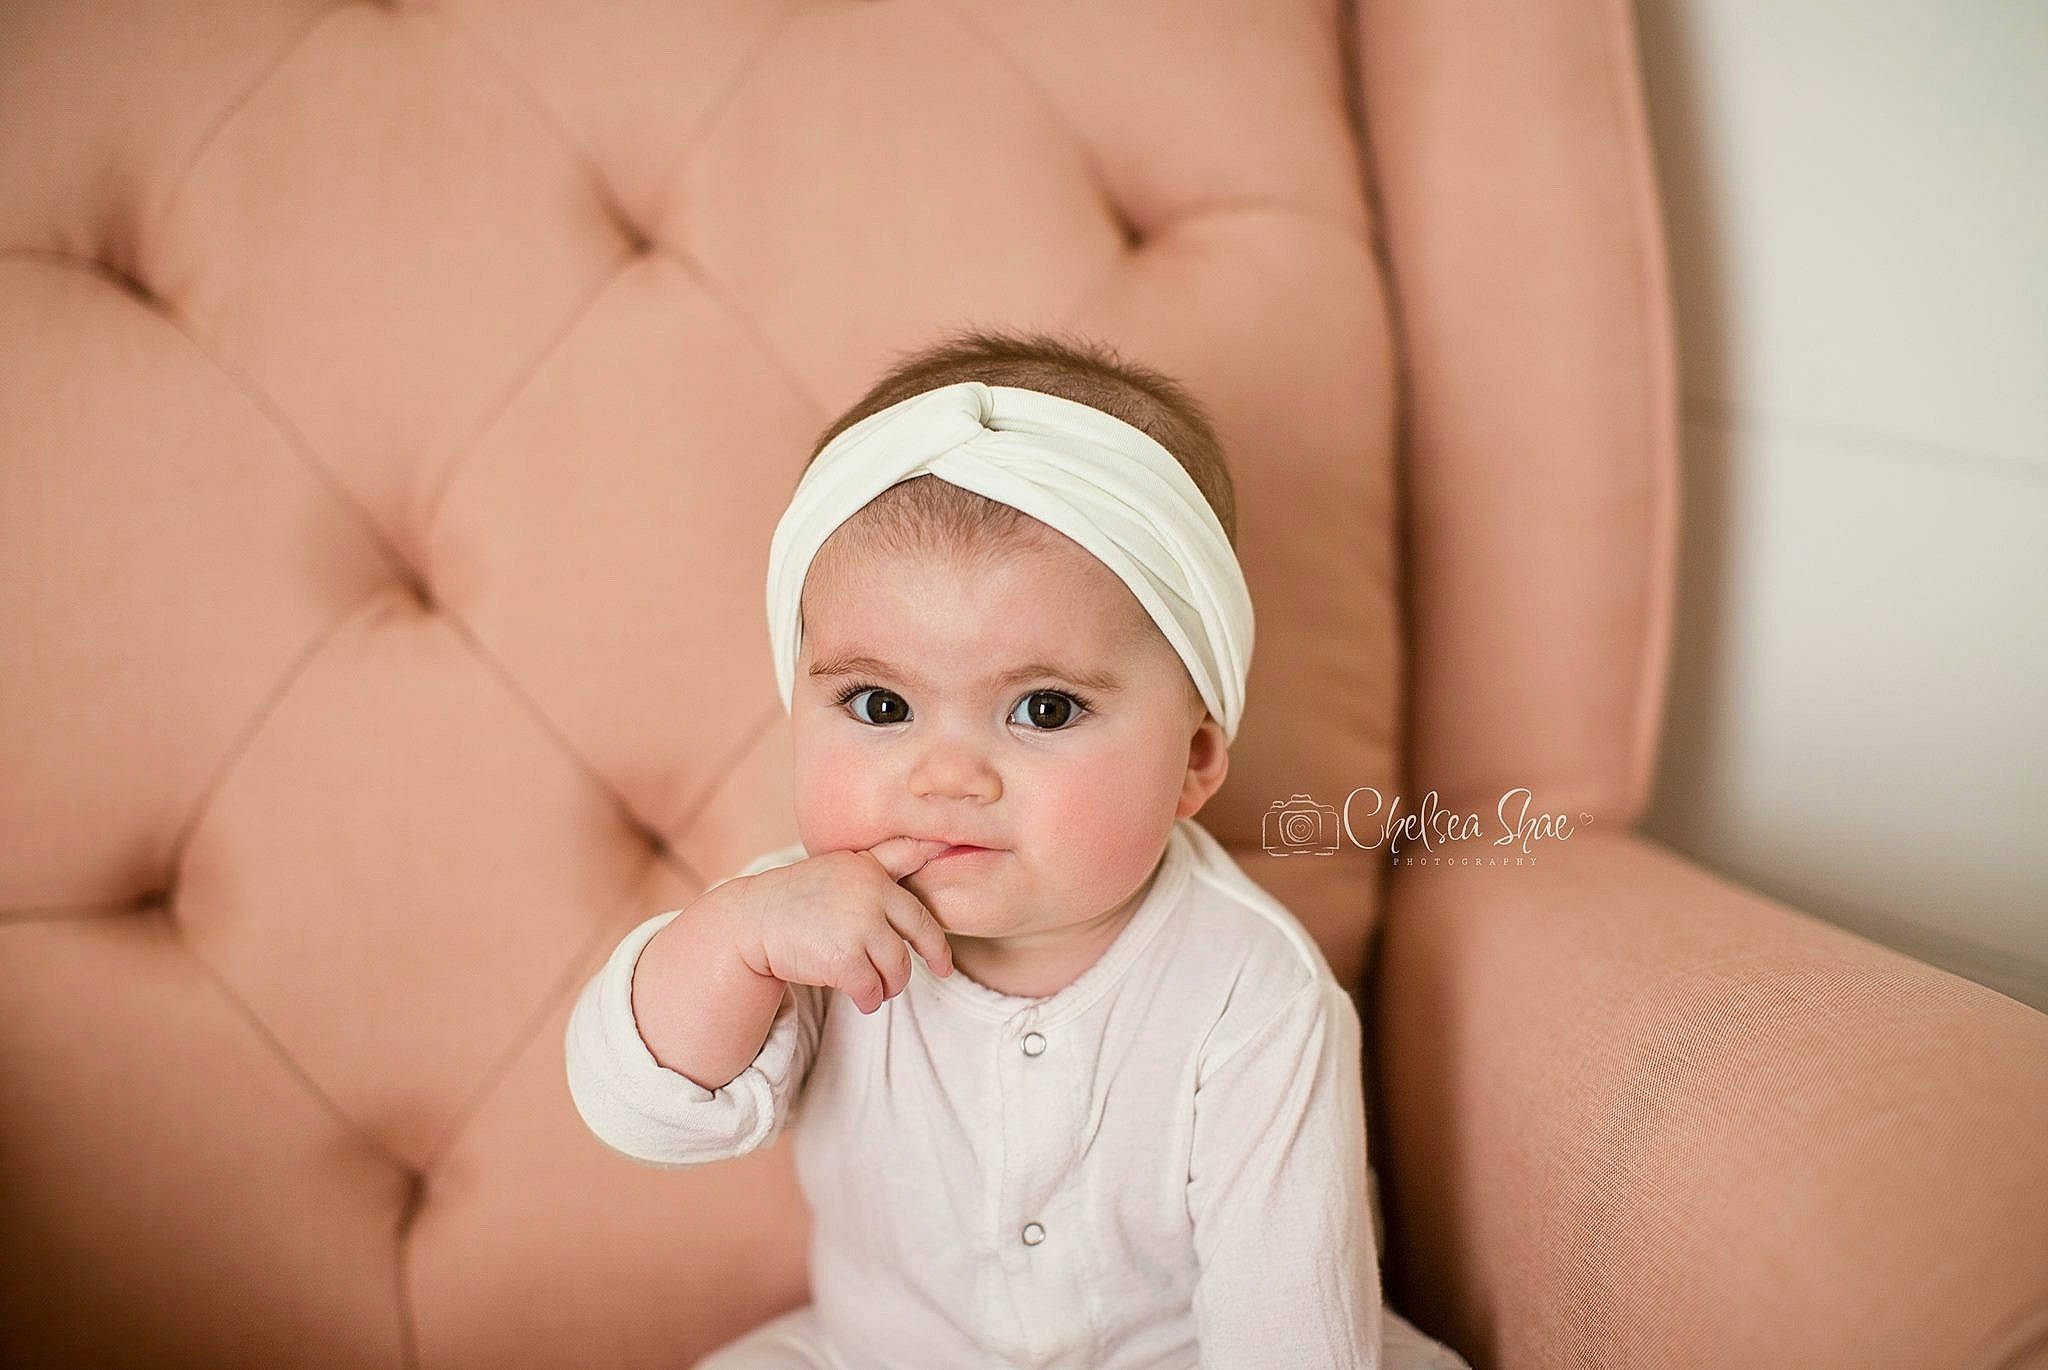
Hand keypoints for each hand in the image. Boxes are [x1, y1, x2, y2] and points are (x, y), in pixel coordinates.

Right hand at [722, 837, 955, 1013]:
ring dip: (891, 985)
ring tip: (879, 988)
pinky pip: (872, 989)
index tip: (952, 945)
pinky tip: (863, 1000)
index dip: (940, 916)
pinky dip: (870, 999)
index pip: (916, 893)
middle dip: (935, 955)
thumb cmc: (799, 897)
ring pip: (898, 967)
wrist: (751, 921)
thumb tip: (933, 844)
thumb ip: (884, 862)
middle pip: (920, 932)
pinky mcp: (844, 959)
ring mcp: (858, 926)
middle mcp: (869, 893)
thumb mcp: (842, 868)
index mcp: (869, 870)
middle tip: (942, 969)